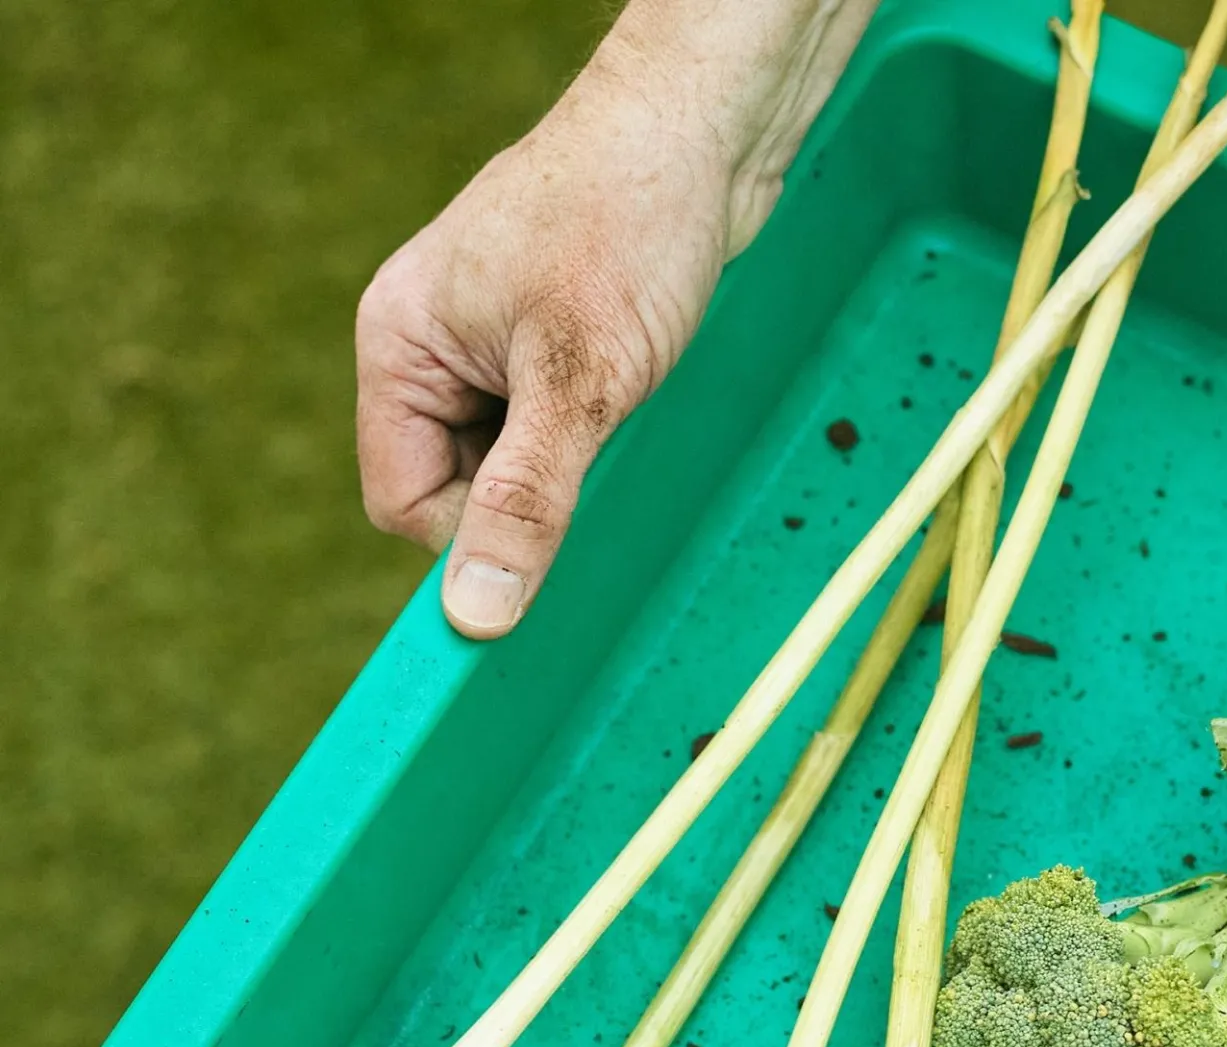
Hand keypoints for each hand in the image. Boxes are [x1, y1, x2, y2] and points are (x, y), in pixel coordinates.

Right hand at [357, 0, 876, 638]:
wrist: (702, 126)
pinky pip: (549, 429)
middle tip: (599, 449)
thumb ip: (526, 502)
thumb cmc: (631, 223)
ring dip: (568, 467)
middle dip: (528, 497)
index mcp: (399, 346)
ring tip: (620, 403)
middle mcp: (428, 346)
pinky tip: (631, 395)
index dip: (476, 536)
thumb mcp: (580, 383)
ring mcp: (484, 344)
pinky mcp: (543, 343)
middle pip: (456, 491)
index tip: (554, 520)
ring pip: (511, 465)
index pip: (404, 505)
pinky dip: (592, 436)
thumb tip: (476, 616)